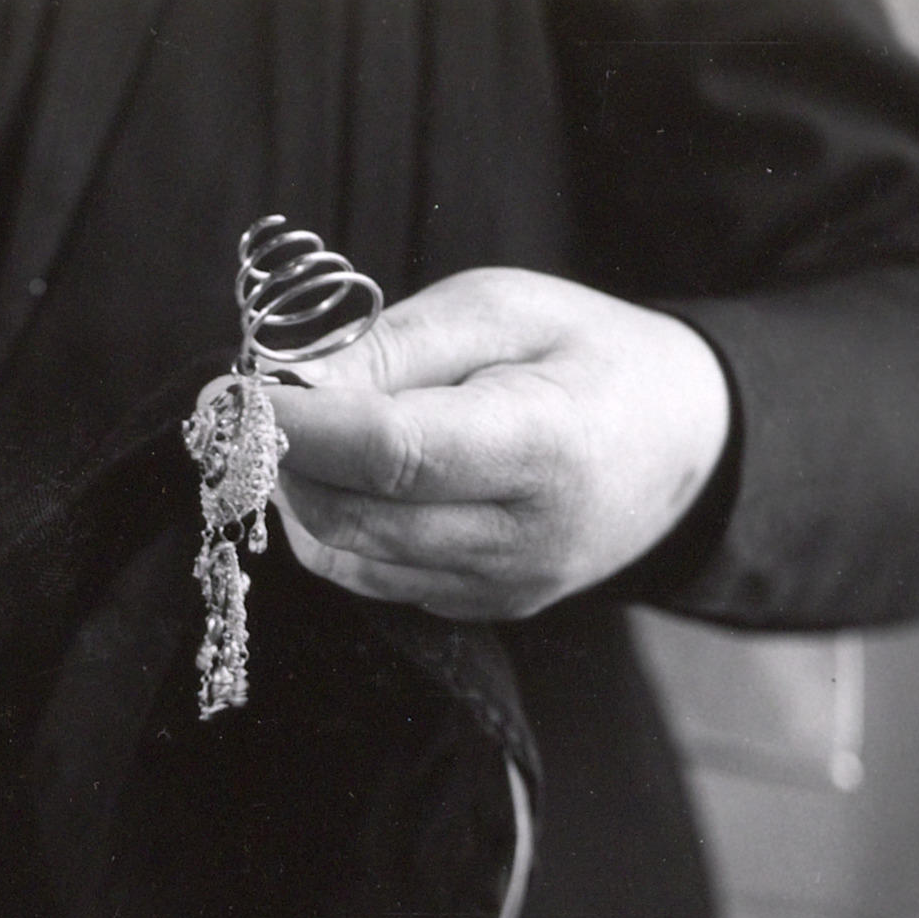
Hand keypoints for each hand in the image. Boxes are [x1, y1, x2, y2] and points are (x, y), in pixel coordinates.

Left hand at [259, 267, 729, 620]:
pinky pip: (373, 580)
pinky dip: (336, 528)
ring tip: (298, 434)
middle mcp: (522, 538)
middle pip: (355, 518)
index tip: (236, 390)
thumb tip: (295, 377)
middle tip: (248, 408)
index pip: (391, 452)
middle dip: (282, 462)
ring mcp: (500, 587)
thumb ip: (400, 343)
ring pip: (349, 559)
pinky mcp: (479, 609)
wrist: (682, 447)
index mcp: (544, 446)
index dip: (300, 426)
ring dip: (300, 497)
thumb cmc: (589, 358)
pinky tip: (345, 478)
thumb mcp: (506, 308)